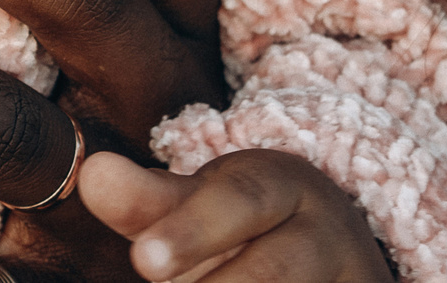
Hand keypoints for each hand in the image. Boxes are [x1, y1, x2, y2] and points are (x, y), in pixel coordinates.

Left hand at [76, 150, 389, 282]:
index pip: (241, 198)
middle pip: (272, 268)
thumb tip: (95, 175)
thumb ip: (148, 201)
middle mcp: (326, 232)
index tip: (142, 261)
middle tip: (157, 279)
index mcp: (282, 184)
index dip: (191, 230)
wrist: (327, 252)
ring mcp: (351, 278)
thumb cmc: (242, 229)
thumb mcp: (199, 207)